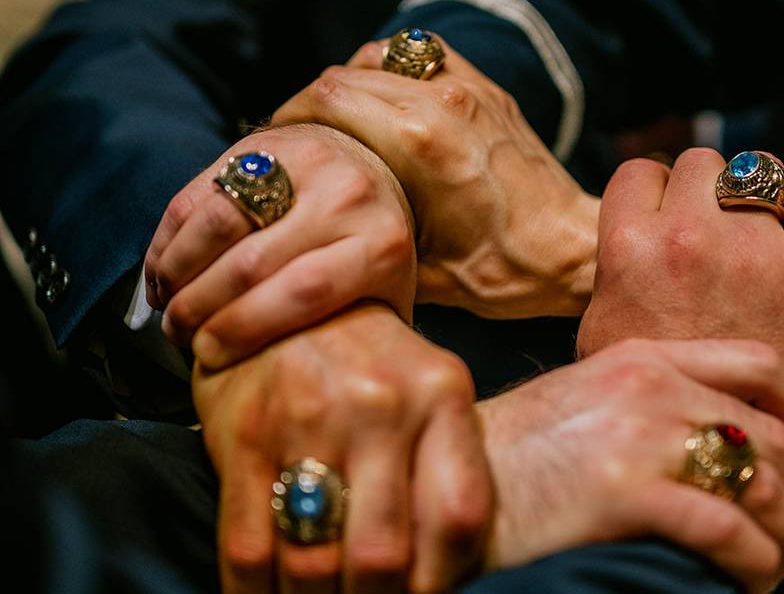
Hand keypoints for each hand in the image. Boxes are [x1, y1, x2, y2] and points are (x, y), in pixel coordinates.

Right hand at [145, 124, 416, 369]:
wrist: (371, 165)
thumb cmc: (371, 249)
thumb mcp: (385, 291)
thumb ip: (357, 332)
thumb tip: (307, 393)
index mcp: (382, 243)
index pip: (307, 290)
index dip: (248, 327)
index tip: (210, 354)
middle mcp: (346, 196)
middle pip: (254, 262)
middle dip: (202, 308)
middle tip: (180, 337)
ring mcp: (301, 162)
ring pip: (215, 224)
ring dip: (176, 273)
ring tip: (168, 307)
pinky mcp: (258, 143)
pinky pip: (195, 196)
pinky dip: (167, 241)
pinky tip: (162, 275)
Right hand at [193, 302, 492, 593]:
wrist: (289, 299)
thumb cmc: (372, 360)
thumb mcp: (429, 388)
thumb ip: (446, 464)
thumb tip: (444, 571)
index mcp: (442, 391)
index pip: (457, 517)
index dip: (442, 581)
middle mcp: (382, 402)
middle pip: (383, 555)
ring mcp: (309, 416)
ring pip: (314, 561)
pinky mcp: (245, 434)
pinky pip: (248, 546)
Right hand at [272, 39, 598, 318]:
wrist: (569, 252)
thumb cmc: (501, 272)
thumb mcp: (418, 271)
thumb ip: (361, 234)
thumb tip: (313, 222)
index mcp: (419, 144)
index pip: (326, 100)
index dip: (287, 118)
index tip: (274, 145)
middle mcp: (441, 102)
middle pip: (344, 75)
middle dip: (309, 104)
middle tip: (296, 139)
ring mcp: (468, 90)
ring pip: (379, 57)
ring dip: (348, 83)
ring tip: (336, 122)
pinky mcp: (487, 91)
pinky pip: (422, 55)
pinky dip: (392, 70)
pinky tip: (384, 103)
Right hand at [478, 338, 783, 593]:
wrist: (446, 481)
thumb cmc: (510, 452)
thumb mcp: (583, 398)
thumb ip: (649, 398)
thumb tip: (717, 440)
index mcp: (640, 356)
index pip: (760, 364)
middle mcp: (649, 385)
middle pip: (774, 434)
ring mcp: (638, 435)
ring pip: (762, 484)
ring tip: (774, 564)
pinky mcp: (626, 492)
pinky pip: (728, 530)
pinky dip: (754, 563)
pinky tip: (745, 580)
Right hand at [577, 150, 783, 404]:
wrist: (715, 453)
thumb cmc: (650, 399)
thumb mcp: (599, 333)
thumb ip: (608, 274)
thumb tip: (619, 241)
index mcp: (629, 250)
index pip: (639, 172)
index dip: (652, 191)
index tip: (664, 212)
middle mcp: (687, 238)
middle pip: (698, 163)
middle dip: (702, 189)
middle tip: (709, 226)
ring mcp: (752, 250)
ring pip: (757, 169)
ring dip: (755, 190)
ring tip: (755, 224)